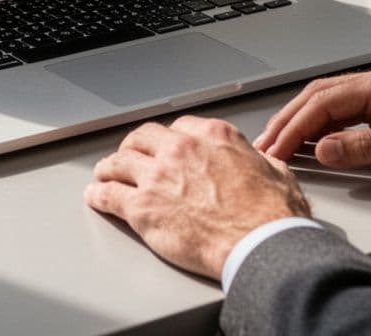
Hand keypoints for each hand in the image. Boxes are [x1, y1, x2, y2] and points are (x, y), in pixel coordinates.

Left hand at [85, 116, 310, 280]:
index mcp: (213, 137)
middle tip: (128, 156)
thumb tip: (259, 164)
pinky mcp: (142, 207)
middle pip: (142, 139)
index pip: (178, 128)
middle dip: (133, 147)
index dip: (167, 139)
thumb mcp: (275, 172)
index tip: (163, 146)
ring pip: (119, 162)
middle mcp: (181, 149)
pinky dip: (98, 194)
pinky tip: (95, 197)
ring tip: (104, 174)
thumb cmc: (272, 215)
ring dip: (109, 168)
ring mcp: (158, 176)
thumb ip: (258, 162)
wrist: (260, 243)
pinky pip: (109, 195)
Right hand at [253, 65, 370, 172]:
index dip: (293, 128)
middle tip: (265, 147)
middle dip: (288, 121)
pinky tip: (317, 140)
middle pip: (319, 96)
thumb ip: (365, 148)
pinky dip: (324, 123)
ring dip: (302, 121)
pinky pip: (347, 109)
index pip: (323, 103)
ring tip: (281, 144)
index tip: (274, 150)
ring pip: (330, 100)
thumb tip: (322, 150)